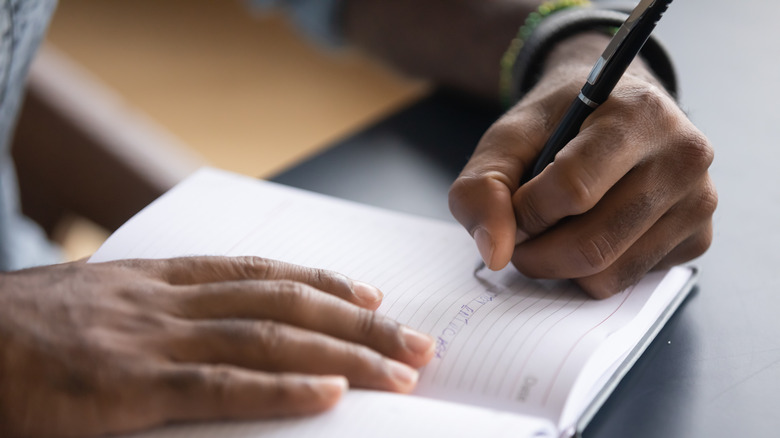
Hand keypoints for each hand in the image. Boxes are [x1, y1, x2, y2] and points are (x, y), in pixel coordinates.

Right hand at [0, 256, 433, 437]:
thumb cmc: (22, 331)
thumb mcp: (96, 306)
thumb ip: (156, 314)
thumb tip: (212, 333)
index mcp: (160, 280)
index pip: (261, 273)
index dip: (324, 283)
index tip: (371, 294)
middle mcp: (169, 302)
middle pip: (286, 305)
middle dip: (359, 322)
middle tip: (418, 341)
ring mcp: (152, 342)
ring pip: (270, 340)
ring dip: (344, 354)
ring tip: (401, 371)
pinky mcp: (129, 387)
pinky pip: (221, 387)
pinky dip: (283, 391)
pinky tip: (333, 396)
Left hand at [449, 34, 716, 297]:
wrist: (612, 110)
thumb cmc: (558, 122)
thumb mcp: (508, 138)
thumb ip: (483, 187)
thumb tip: (495, 254)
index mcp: (638, 114)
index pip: (571, 190)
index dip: (525, 211)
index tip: (512, 204)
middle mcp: (683, 156)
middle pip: (591, 246)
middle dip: (537, 252)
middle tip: (522, 234)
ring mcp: (699, 200)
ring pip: (609, 274)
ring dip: (560, 266)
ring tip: (552, 231)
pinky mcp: (699, 237)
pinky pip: (629, 281)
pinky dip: (594, 271)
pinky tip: (591, 231)